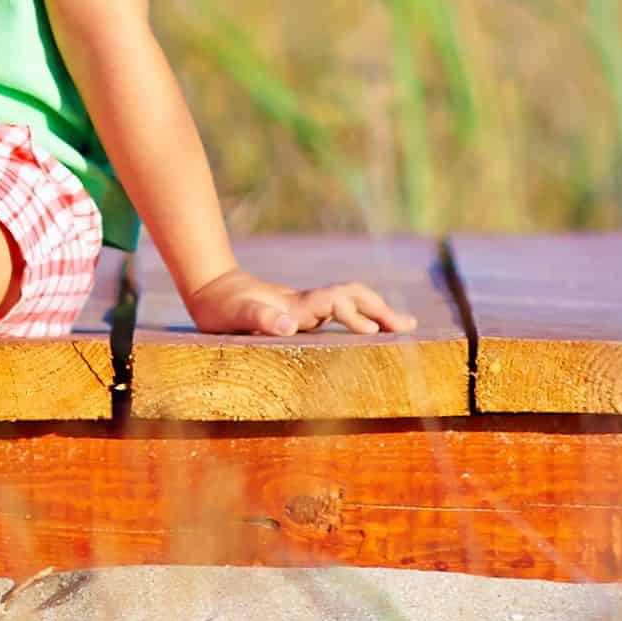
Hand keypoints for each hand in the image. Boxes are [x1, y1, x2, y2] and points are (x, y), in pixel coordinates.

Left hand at [180, 268, 402, 337]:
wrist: (211, 289)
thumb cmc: (221, 307)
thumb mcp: (235, 314)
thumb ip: (259, 318)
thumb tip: (288, 326)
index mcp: (297, 306)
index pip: (336, 302)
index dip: (355, 313)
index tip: (373, 331)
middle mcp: (307, 305)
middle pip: (353, 297)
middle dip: (381, 309)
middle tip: (409, 327)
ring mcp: (307, 309)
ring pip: (351, 303)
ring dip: (377, 312)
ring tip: (404, 326)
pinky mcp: (302, 316)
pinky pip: (340, 314)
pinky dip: (361, 318)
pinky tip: (372, 330)